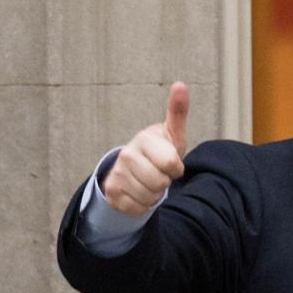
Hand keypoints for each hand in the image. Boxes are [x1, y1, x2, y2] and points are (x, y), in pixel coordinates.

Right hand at [102, 82, 188, 215]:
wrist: (133, 169)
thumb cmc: (159, 151)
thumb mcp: (172, 134)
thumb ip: (177, 112)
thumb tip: (180, 84)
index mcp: (143, 139)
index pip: (171, 165)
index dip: (175, 168)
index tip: (170, 162)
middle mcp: (126, 155)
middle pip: (160, 183)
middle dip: (165, 182)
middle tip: (159, 172)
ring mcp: (117, 174)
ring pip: (149, 197)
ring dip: (154, 194)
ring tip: (149, 181)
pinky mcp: (112, 193)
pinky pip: (138, 208)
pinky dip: (143, 205)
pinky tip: (139, 192)